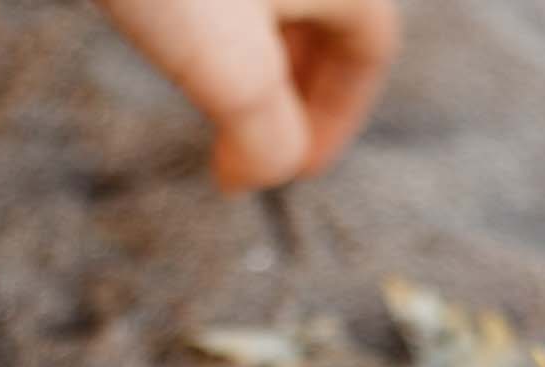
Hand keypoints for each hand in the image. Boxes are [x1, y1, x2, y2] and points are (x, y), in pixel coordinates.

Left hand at [97, 0, 400, 189]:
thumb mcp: (233, 74)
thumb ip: (266, 139)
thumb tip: (263, 171)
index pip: (369, 50)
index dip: (334, 120)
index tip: (293, 166)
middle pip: (328, 13)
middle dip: (296, 84)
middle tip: (254, 132)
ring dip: (256, 44)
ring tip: (212, 84)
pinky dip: (220, 5)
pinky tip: (176, 18)